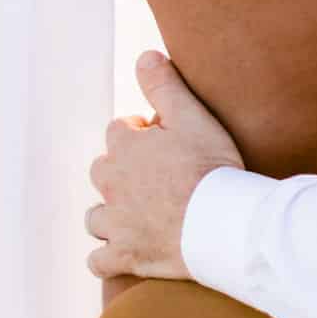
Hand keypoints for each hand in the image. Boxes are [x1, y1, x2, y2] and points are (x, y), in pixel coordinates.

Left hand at [86, 53, 244, 283]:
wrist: (221, 224)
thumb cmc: (210, 165)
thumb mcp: (190, 114)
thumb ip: (163, 84)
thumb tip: (143, 56)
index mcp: (124, 148)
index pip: (119, 129)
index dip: (143, 132)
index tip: (166, 140)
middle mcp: (111, 185)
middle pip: (101, 170)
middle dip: (121, 170)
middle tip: (155, 174)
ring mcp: (116, 225)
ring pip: (95, 216)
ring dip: (110, 212)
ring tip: (138, 211)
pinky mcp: (125, 258)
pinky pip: (98, 261)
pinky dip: (106, 256)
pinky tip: (123, 250)